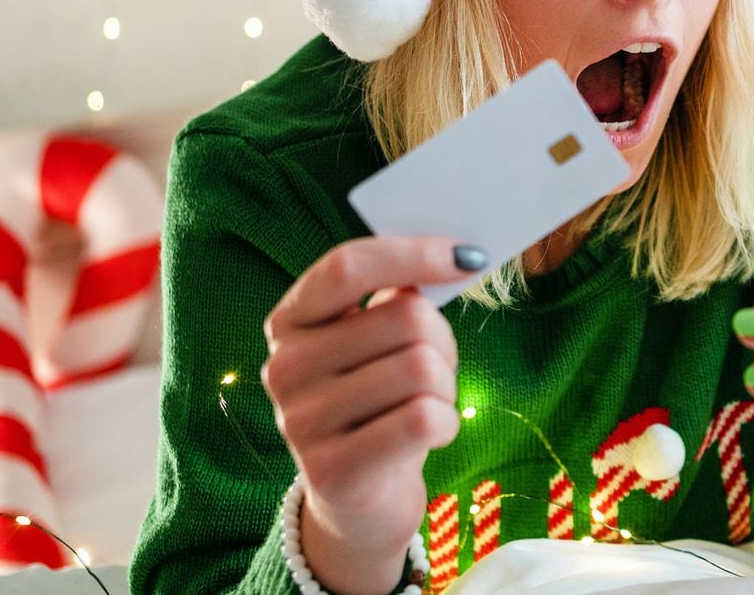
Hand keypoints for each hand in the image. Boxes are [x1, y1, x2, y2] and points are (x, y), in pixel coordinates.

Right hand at [261, 236, 487, 593]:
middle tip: (437, 368)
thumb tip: (453, 256)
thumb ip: (397, 297)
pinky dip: (447, 423)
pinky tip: (430, 435)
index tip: (468, 256)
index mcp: (291, 321)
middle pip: (406, 318)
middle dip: (443, 341)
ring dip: (446, 386)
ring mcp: (300, 421)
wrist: (358, 500)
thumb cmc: (379, 403)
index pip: (348, 266)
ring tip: (426, 404)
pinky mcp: (330, 470)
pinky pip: (423, 419)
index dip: (413, 254)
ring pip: (422, 368)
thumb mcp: (377, 344)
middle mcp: (284, 367)